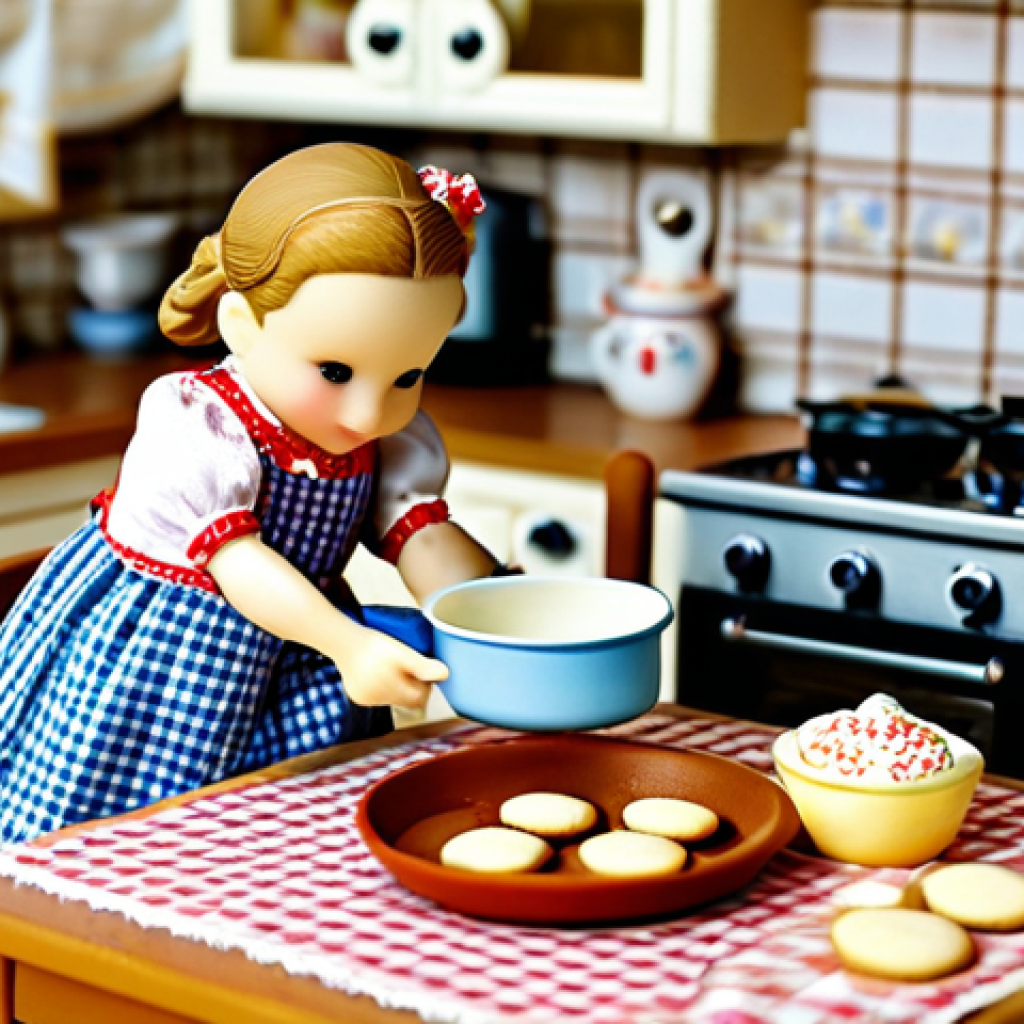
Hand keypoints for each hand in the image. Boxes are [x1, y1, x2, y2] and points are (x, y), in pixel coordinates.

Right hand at [331, 626, 448, 709]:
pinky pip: (380, 697)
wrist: (344, 640)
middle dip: (413, 685)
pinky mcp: (358, 697)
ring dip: (399, 687)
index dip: (425, 684)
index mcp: (389, 689)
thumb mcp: (402, 651)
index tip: (422, 668)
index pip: (420, 697)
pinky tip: (381, 673)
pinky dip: (384, 687)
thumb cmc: (375, 644)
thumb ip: (422, 665)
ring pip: (394, 699)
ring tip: (394, 668)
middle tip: (410, 666)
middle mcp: (377, 699)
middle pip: (407, 700)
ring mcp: (366, 700)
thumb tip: (445, 675)